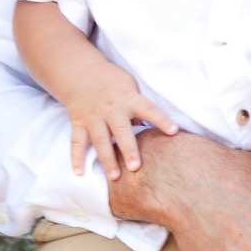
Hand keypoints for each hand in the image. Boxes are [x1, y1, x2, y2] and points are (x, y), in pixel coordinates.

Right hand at [66, 63, 177, 179]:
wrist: (81, 72)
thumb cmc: (113, 83)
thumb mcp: (131, 89)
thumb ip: (139, 110)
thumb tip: (151, 132)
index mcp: (129, 99)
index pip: (149, 109)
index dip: (162, 120)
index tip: (174, 131)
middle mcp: (111, 109)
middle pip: (121, 131)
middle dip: (129, 149)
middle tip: (136, 168)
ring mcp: (93, 117)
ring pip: (100, 140)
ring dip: (107, 159)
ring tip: (114, 177)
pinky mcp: (78, 123)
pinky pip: (77, 142)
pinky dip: (76, 157)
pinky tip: (78, 173)